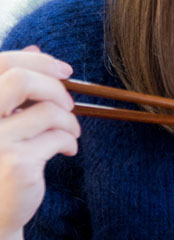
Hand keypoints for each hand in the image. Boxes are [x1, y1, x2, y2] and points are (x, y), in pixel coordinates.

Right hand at [0, 46, 78, 237]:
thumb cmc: (1, 159)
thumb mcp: (4, 118)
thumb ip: (13, 88)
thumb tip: (35, 48)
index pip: (3, 63)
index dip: (39, 61)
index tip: (65, 71)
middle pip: (22, 80)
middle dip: (56, 88)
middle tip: (70, 105)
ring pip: (48, 111)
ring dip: (70, 121)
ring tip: (71, 133)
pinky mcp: (17, 162)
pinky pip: (58, 138)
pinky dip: (70, 141)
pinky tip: (67, 151)